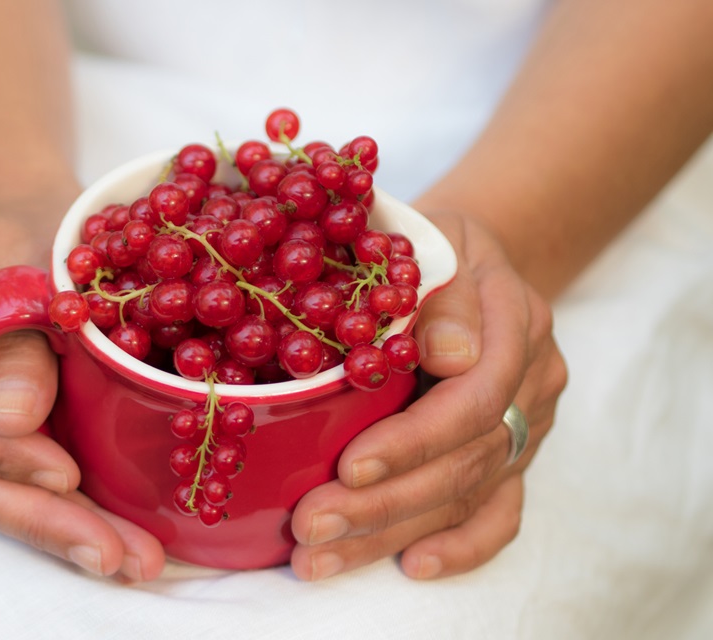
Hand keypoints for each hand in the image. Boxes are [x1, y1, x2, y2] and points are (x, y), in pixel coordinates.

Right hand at [0, 212, 166, 581]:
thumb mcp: (37, 256)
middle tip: (111, 554)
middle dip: (37, 517)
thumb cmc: (35, 229)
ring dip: (56, 530)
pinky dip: (60, 513)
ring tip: (127, 561)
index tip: (66, 472)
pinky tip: (112, 542)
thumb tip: (10, 420)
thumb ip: (19, 334)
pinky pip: (5, 481)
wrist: (28, 228)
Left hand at [290, 211, 566, 580]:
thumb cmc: (431, 249)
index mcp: (515, 323)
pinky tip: (411, 565)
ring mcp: (528, 424)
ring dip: (393, 532)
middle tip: (312, 527)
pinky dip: (461, 547)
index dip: (414, 439)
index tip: (349, 466)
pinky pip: (501, 513)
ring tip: (322, 557)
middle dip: (385, 501)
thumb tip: (452, 355)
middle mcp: (532, 382)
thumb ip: (444, 295)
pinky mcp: (516, 456)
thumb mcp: (434, 241)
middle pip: (466, 459)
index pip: (475, 396)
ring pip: (469, 494)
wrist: (471, 259)